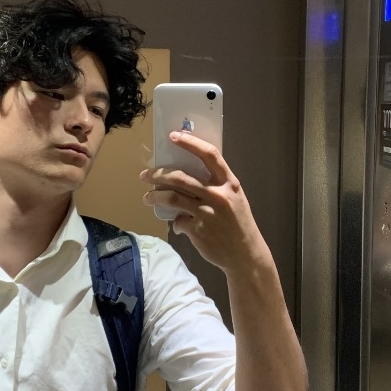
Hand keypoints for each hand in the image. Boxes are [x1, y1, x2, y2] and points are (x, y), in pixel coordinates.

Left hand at [140, 131, 268, 274]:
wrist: (246, 255)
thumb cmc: (239, 223)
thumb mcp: (235, 198)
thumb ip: (216, 186)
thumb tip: (187, 177)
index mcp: (229, 183)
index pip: (209, 155)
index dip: (190, 143)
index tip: (174, 136)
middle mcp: (218, 195)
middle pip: (181, 177)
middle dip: (158, 174)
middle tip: (145, 175)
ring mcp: (207, 213)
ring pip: (172, 198)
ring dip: (155, 196)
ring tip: (147, 198)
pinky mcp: (198, 230)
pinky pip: (178, 221)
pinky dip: (175, 222)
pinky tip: (177, 224)